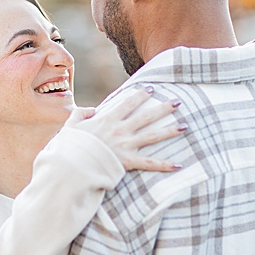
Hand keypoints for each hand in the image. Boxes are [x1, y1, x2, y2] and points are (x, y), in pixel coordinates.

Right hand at [64, 86, 181, 172]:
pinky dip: (164, 165)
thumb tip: (90, 109)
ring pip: (152, 136)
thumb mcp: (71, 127)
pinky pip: (149, 163)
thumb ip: (80, 115)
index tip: (151, 89)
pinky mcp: (128, 162)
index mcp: (107, 120)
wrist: (71, 164)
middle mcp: (120, 130)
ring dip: (169, 130)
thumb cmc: (69, 147)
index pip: (127, 104)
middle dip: (163, 108)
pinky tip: (179, 164)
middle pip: (146, 116)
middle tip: (177, 101)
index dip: (140, 95)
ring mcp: (125, 146)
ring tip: (185, 125)